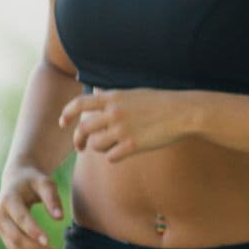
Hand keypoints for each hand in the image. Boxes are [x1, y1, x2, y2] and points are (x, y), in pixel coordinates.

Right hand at [0, 166, 64, 248]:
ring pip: (14, 248)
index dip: (33, 230)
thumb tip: (59, 218)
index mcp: (9, 200)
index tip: (48, 241)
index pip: (21, 218)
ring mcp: (0, 227)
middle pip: (16, 237)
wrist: (16, 179)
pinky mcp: (4, 235)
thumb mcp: (45, 182)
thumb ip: (52, 198)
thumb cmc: (34, 180)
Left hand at [59, 88, 189, 162]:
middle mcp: (114, 113)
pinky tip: (123, 152)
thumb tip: (95, 91)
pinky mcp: (133, 145)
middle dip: (78, 140)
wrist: (185, 112)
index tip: (63, 123)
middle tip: (80, 146)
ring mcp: (123, 130)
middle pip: (83, 129)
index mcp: (114, 98)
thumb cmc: (162, 102)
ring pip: (96, 145)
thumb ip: (113, 95)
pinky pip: (111, 156)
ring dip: (99, 148)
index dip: (67, 114)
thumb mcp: (135, 93)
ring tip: (111, 147)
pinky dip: (114, 156)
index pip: (79, 104)